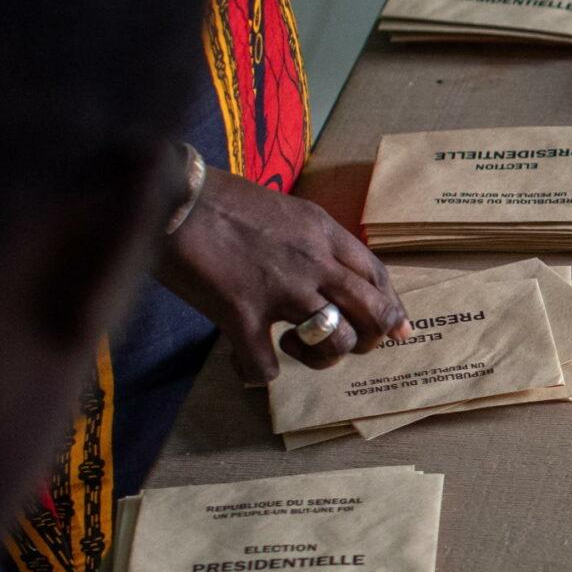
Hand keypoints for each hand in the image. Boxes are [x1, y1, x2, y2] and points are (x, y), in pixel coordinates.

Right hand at [158, 169, 409, 381]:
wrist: (174, 196)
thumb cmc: (222, 201)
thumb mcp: (286, 210)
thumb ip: (311, 240)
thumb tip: (324, 268)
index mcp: (324, 234)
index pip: (377, 276)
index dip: (393, 308)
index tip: (397, 330)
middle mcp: (313, 262)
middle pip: (371, 312)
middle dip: (370, 338)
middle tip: (351, 346)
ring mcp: (281, 290)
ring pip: (335, 341)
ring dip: (322, 358)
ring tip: (295, 348)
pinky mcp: (241, 313)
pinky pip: (265, 366)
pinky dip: (258, 374)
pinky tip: (246, 366)